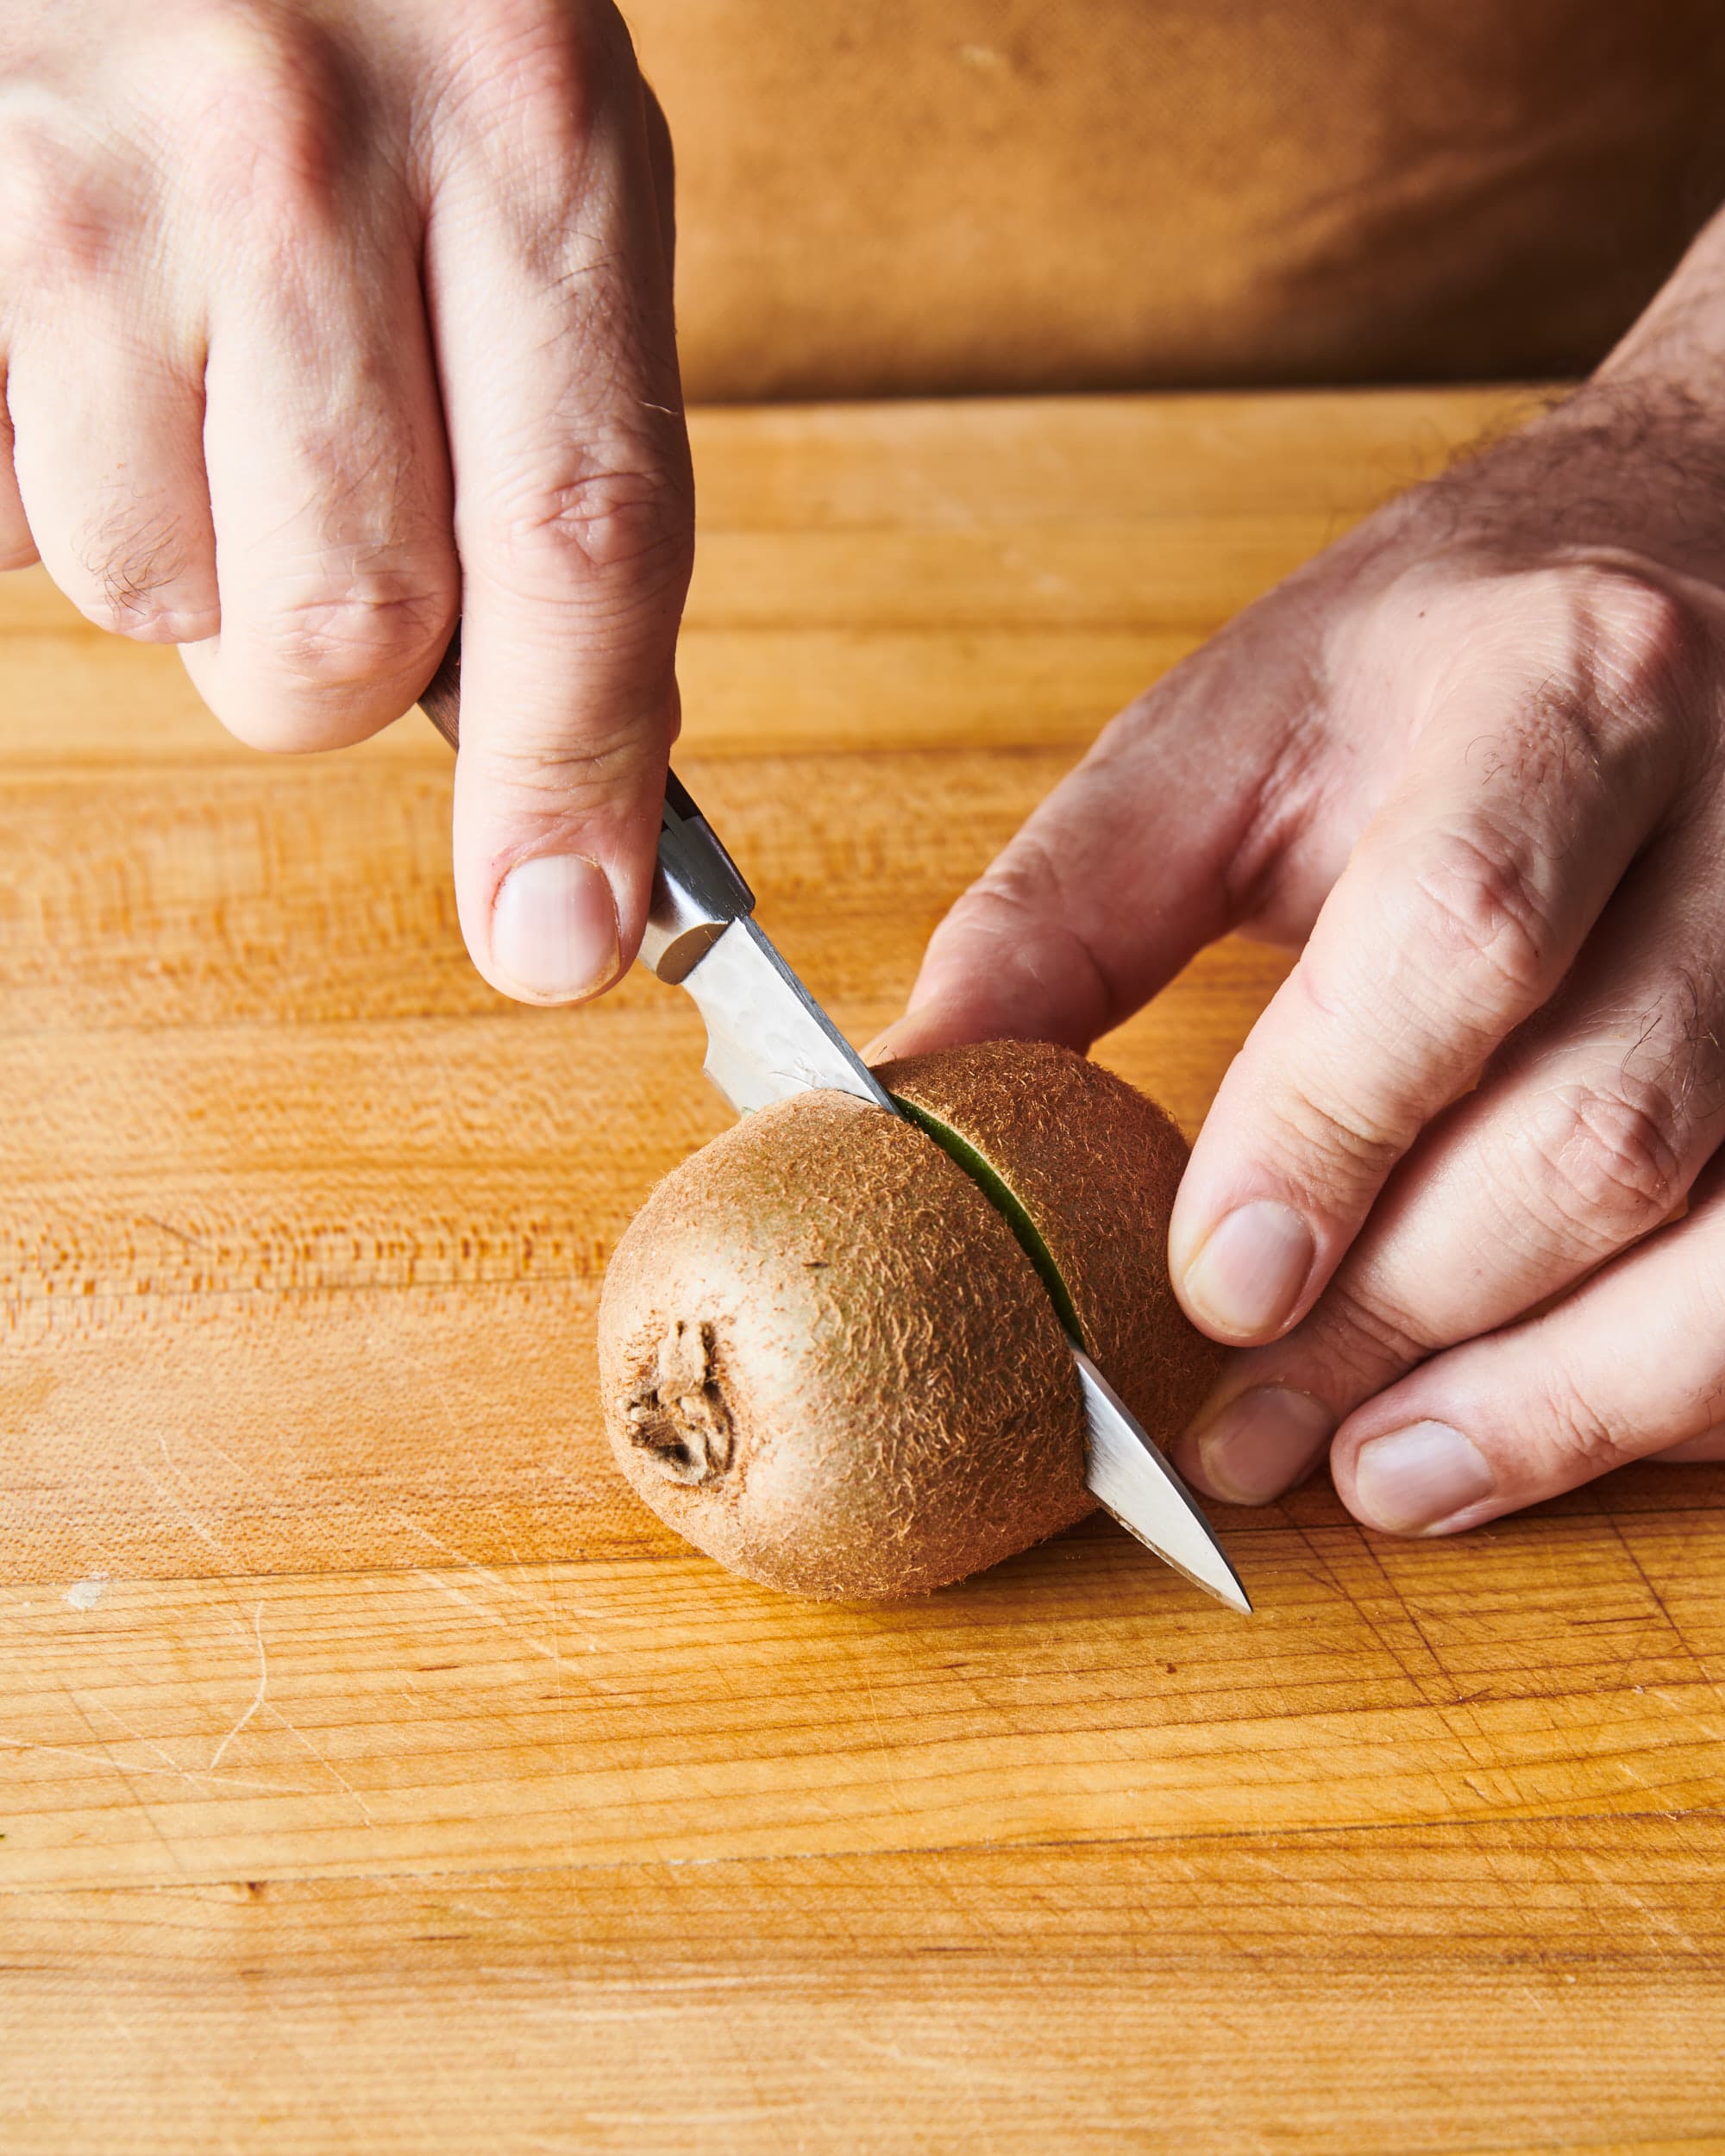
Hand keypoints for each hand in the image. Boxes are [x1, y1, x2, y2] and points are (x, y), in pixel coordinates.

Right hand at [0, 0, 690, 1003]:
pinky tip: (79, 330)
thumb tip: (567, 796)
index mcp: (530, 135)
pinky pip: (2, 508)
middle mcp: (306, 149)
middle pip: (341, 633)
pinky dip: (46, 471)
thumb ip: (569, 452)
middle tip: (314, 507)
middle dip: (330, 656)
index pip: (582, 545)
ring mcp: (86, 180)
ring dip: (180, 546)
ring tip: (184, 355)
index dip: (570, 776)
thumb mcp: (534, 168)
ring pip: (150, 591)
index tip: (559, 942)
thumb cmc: (378, 16)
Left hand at [873, 215, 1724, 1532]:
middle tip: (1254, 1428)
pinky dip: (1668, 1383)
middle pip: (1600, 1127)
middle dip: (1410, 1312)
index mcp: (1554, 695)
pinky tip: (1533, 1424)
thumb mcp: (1241, 725)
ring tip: (1381, 1474)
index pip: (1458, 940)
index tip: (1216, 1289)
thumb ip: (1072, 905)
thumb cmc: (1448, 646)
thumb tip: (912, 1089)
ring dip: (1555, 1397)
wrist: (1700, 549)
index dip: (1329, 1137)